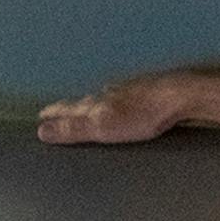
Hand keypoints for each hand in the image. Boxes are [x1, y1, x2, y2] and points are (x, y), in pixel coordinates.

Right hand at [35, 73, 190, 144]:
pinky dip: (117, 99)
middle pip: (84, 101)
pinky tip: (124, 100)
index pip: (68, 109)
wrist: (179, 97)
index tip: (41, 114)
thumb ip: (73, 129)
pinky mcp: (149, 91)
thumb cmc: (141, 116)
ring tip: (86, 105)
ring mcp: (130, 90)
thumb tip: (41, 130)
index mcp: (96, 104)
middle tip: (56, 108)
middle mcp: (109, 94)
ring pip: (104, 96)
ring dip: (92, 102)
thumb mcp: (102, 127)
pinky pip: (125, 95)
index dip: (54, 113)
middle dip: (70, 107)